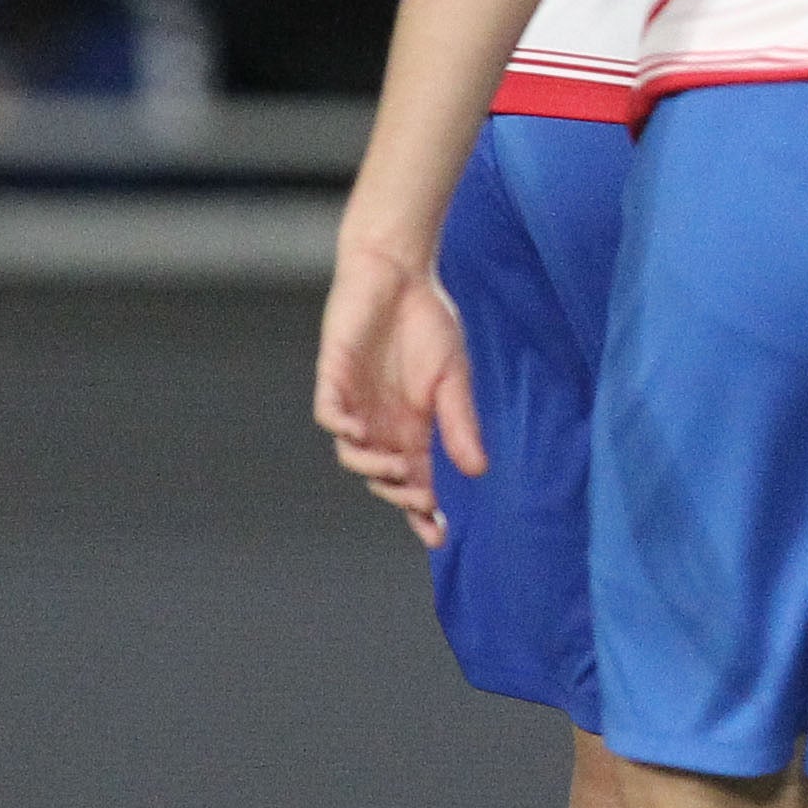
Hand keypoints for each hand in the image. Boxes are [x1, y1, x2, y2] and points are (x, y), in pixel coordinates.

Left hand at [316, 240, 483, 550]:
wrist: (399, 274)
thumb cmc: (429, 323)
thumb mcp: (454, 378)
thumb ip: (461, 423)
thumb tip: (478, 471)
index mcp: (412, 427)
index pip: (416, 479)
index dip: (424, 510)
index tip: (438, 534)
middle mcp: (381, 423)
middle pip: (382, 476)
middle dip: (401, 494)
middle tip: (423, 498)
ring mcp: (355, 402)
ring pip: (352, 453)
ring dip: (373, 467)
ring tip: (398, 467)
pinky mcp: (334, 378)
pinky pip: (329, 414)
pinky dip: (341, 427)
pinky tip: (358, 431)